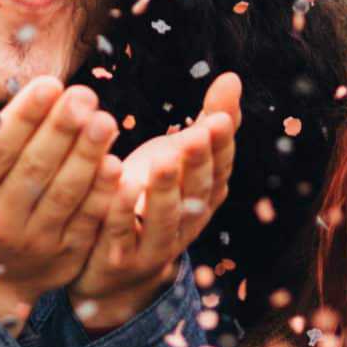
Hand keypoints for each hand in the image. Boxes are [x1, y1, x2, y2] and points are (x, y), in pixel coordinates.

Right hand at [0, 77, 117, 326]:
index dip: (25, 116)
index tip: (50, 84)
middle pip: (34, 169)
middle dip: (62, 130)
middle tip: (84, 95)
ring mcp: (33, 242)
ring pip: (64, 194)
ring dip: (87, 156)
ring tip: (104, 121)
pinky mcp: (66, 256)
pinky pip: (87, 221)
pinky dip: (103, 194)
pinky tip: (115, 163)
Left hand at [70, 72, 240, 332]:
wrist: (113, 269)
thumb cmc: (149, 197)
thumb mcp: (179, 157)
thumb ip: (207, 122)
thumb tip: (232, 76)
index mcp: (204, 194)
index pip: (219, 167)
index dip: (220, 145)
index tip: (219, 118)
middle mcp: (189, 220)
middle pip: (198, 191)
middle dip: (198, 162)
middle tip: (199, 134)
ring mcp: (157, 244)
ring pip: (166, 217)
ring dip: (165, 188)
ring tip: (163, 161)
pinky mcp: (122, 258)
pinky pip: (122, 235)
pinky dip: (121, 212)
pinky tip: (118, 185)